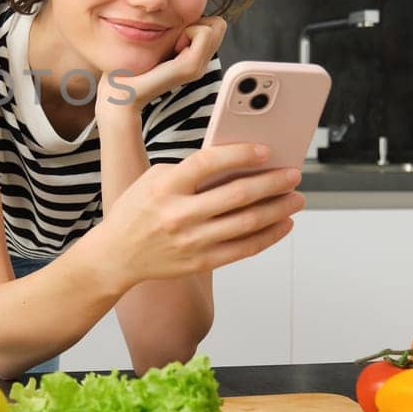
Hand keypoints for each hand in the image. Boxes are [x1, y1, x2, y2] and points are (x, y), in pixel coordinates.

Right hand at [98, 143, 304, 286]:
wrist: (116, 254)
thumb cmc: (137, 210)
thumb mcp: (153, 179)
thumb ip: (189, 170)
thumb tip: (237, 164)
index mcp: (164, 186)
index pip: (208, 163)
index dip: (240, 154)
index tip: (265, 150)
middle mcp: (178, 214)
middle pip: (237, 195)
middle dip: (273, 183)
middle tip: (294, 174)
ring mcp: (191, 241)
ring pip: (247, 223)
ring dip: (278, 209)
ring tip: (296, 198)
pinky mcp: (200, 261)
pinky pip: (244, 249)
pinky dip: (269, 235)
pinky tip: (283, 224)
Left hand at [99, 16, 226, 114]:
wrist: (121, 88)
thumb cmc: (134, 63)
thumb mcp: (160, 41)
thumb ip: (175, 30)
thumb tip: (183, 11)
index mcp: (194, 58)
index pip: (215, 25)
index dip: (196, 22)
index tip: (173, 36)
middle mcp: (201, 64)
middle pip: (218, 24)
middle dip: (197, 22)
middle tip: (174, 39)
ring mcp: (198, 67)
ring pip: (214, 26)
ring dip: (191, 27)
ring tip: (172, 44)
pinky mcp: (191, 67)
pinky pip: (204, 32)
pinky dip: (188, 31)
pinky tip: (172, 46)